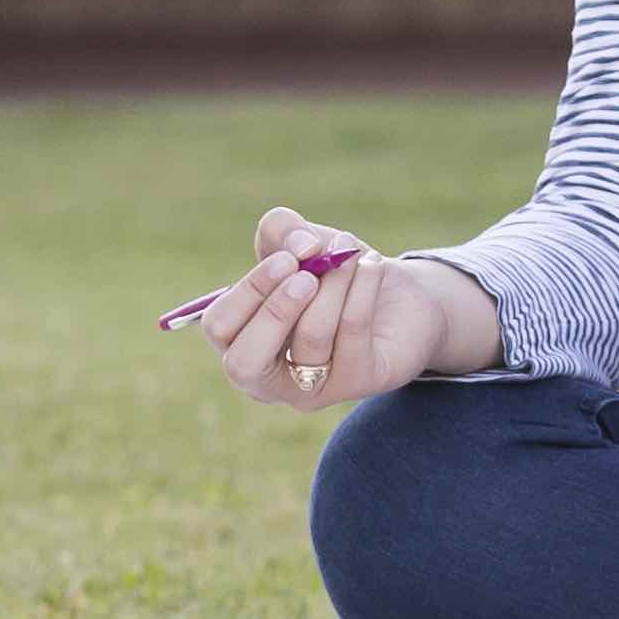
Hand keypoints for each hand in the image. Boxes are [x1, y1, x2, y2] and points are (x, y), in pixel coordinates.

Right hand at [188, 204, 492, 410]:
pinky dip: (361, 289)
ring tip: (348, 253)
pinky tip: (371, 264)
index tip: (286, 258)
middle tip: (306, 275)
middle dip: (275, 311)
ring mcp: (314, 388)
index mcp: (242, 341)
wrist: (398, 296)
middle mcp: (270, 378)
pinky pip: (353, 335)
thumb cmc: (333, 274)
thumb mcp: (300, 243)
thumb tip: (300, 247)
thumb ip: (282, 230)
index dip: (249, 290)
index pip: (220, 328)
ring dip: (332, 285)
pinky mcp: (360, 382)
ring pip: (311, 339)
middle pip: (245, 363)